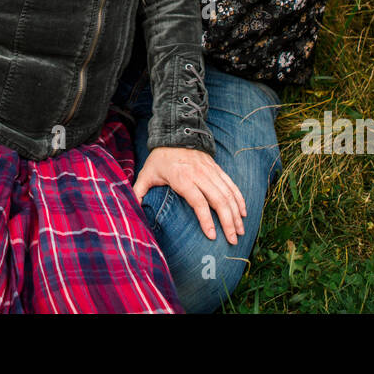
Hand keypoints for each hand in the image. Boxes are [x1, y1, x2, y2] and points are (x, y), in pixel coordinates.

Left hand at [132, 146, 247, 244]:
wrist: (175, 133)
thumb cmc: (159, 158)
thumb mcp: (146, 174)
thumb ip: (138, 192)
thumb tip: (131, 210)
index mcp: (182, 178)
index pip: (199, 202)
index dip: (206, 220)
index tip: (212, 236)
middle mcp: (200, 175)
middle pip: (218, 200)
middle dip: (227, 222)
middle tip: (232, 240)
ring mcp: (210, 171)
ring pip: (228, 194)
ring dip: (236, 213)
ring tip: (241, 231)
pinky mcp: (217, 168)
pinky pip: (231, 185)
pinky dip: (239, 199)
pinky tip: (243, 213)